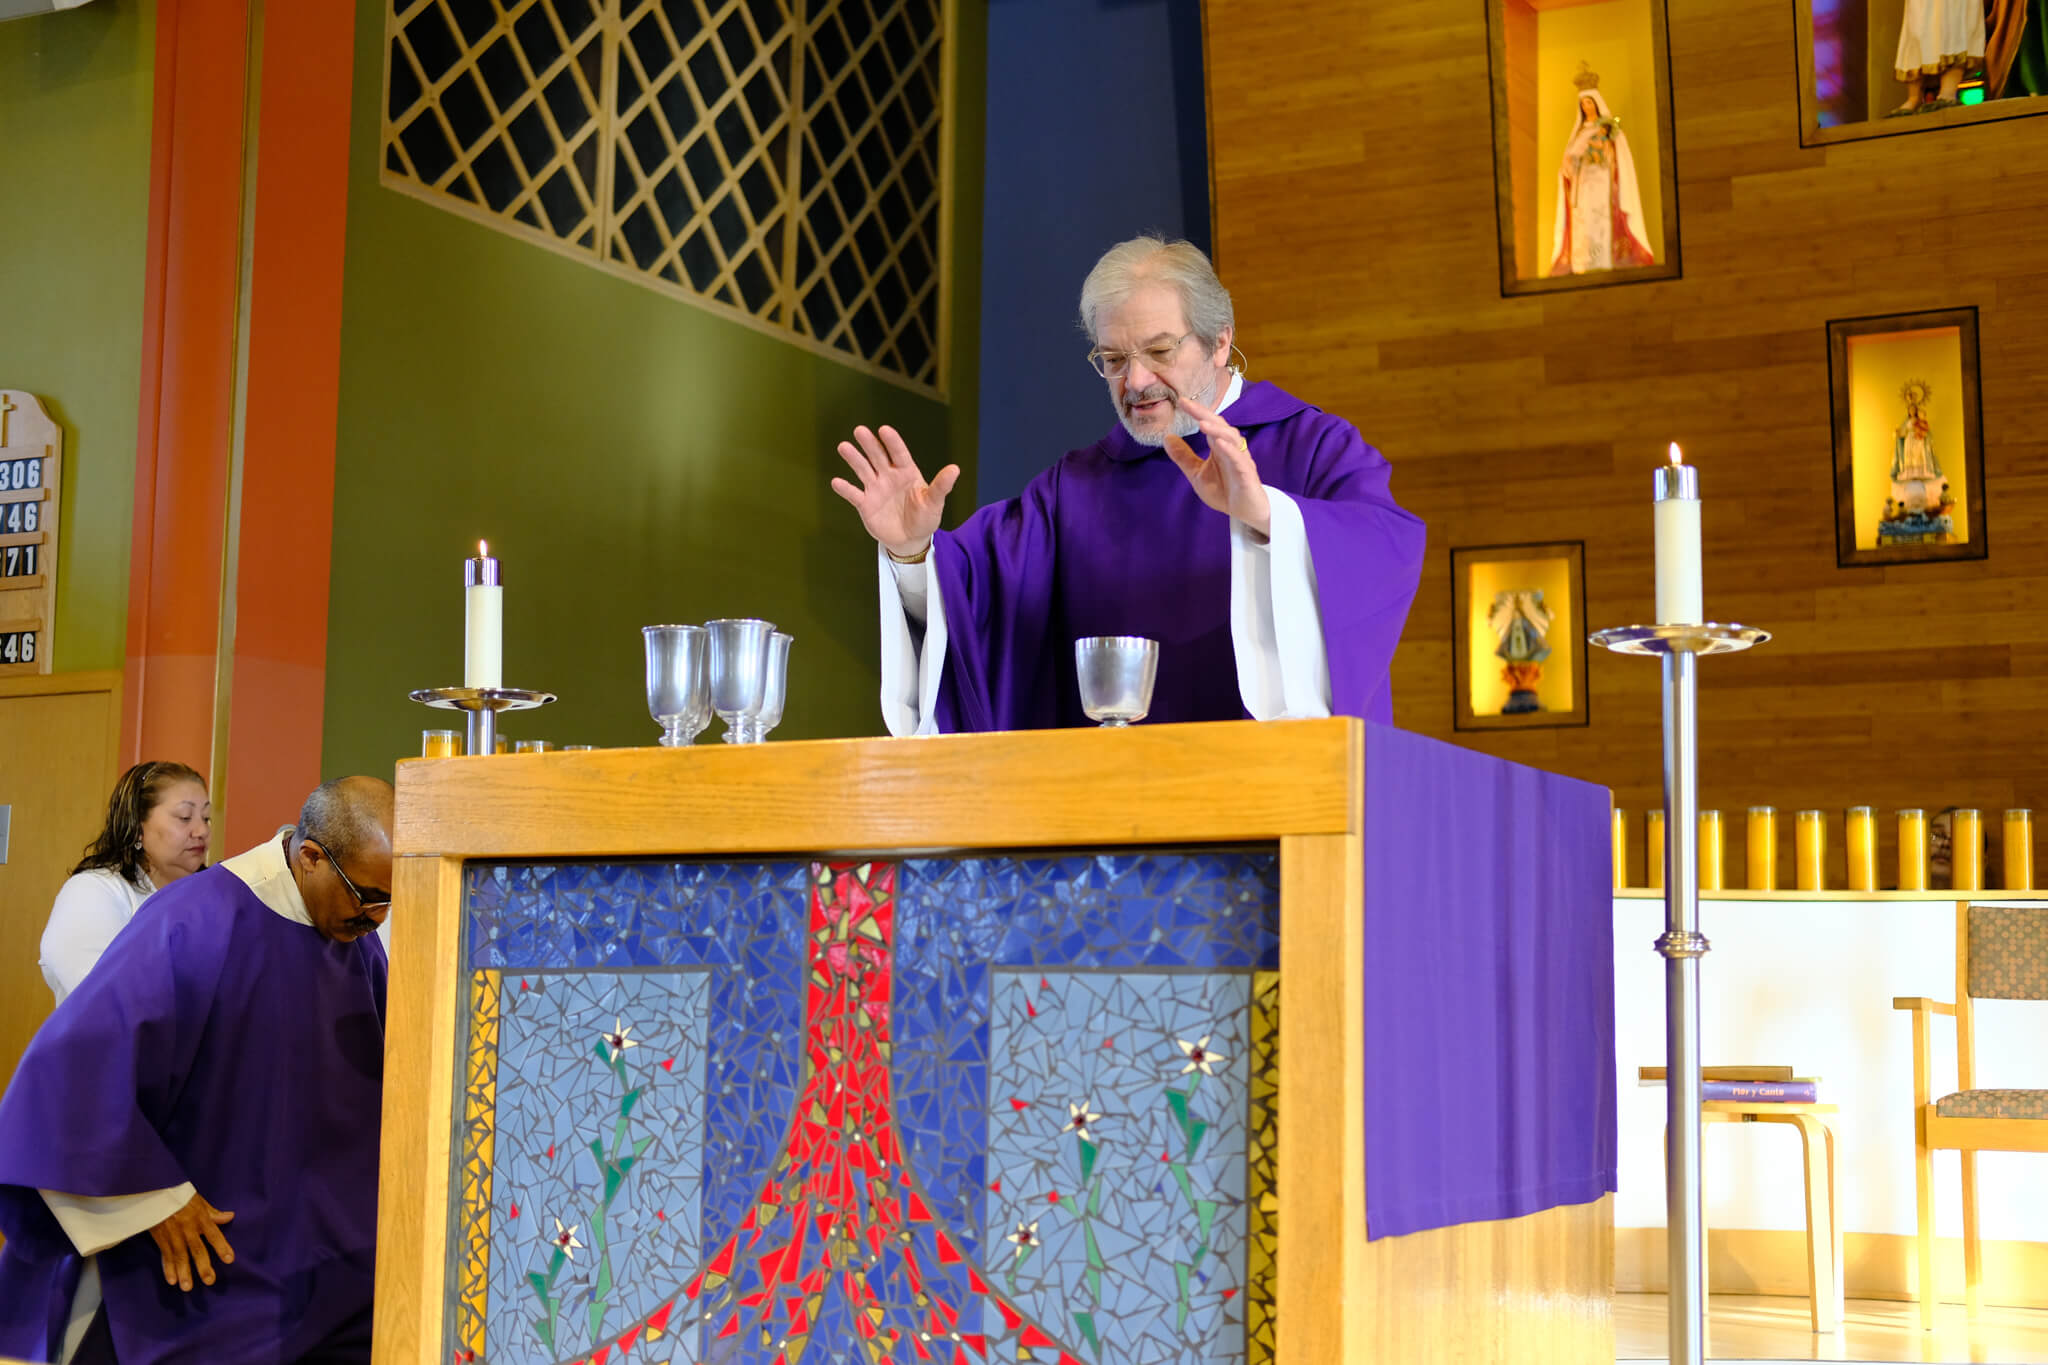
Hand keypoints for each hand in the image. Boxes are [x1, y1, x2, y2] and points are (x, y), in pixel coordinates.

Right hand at [147, 1192, 234, 1290]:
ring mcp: (173, 1235)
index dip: (222, 1247)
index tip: (229, 1259)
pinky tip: (172, 1281)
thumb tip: (230, 1217)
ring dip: (184, 1273)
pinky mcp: (161, 1239)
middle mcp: (188, 1229)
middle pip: (197, 1250)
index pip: (214, 1235)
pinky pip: (165, 1256)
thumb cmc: (179, 1195)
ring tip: (187, 1288)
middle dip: (203, 1267)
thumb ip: (213, 1212)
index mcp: (200, 1218)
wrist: (155, 1192)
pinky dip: (168, 1268)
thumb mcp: (198, 1200)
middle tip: (210, 1281)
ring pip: (180, 1257)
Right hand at [830, 425, 960, 558]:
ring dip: (854, 459)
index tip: (884, 430)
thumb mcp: (935, 502)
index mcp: (906, 472)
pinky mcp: (865, 504)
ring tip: (844, 447)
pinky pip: (854, 494)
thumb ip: (941, 486)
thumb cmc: (925, 517)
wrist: (911, 539)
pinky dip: (845, 489)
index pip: (899, 453)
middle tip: (860, 430)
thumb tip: (955, 469)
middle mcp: (888, 476)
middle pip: (877, 456)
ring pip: (863, 470)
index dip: (892, 442)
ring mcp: (876, 489)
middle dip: (869, 444)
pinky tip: (836, 482)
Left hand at [1163, 395, 1270, 536]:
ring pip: (1232, 439)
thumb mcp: (1197, 474)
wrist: (1244, 512)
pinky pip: (1239, 460)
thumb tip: (1167, 437)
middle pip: (1220, 426)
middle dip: (1205, 414)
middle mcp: (1231, 448)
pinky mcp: (1247, 474)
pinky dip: (1230, 450)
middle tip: (1188, 404)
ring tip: (1202, 423)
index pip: (1209, 424)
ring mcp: (1240, 460)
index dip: (1197, 412)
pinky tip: (1219, 444)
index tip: (1181, 401)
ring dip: (1217, 430)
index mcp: (1219, 446)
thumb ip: (1183, 456)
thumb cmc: (1224, 491)